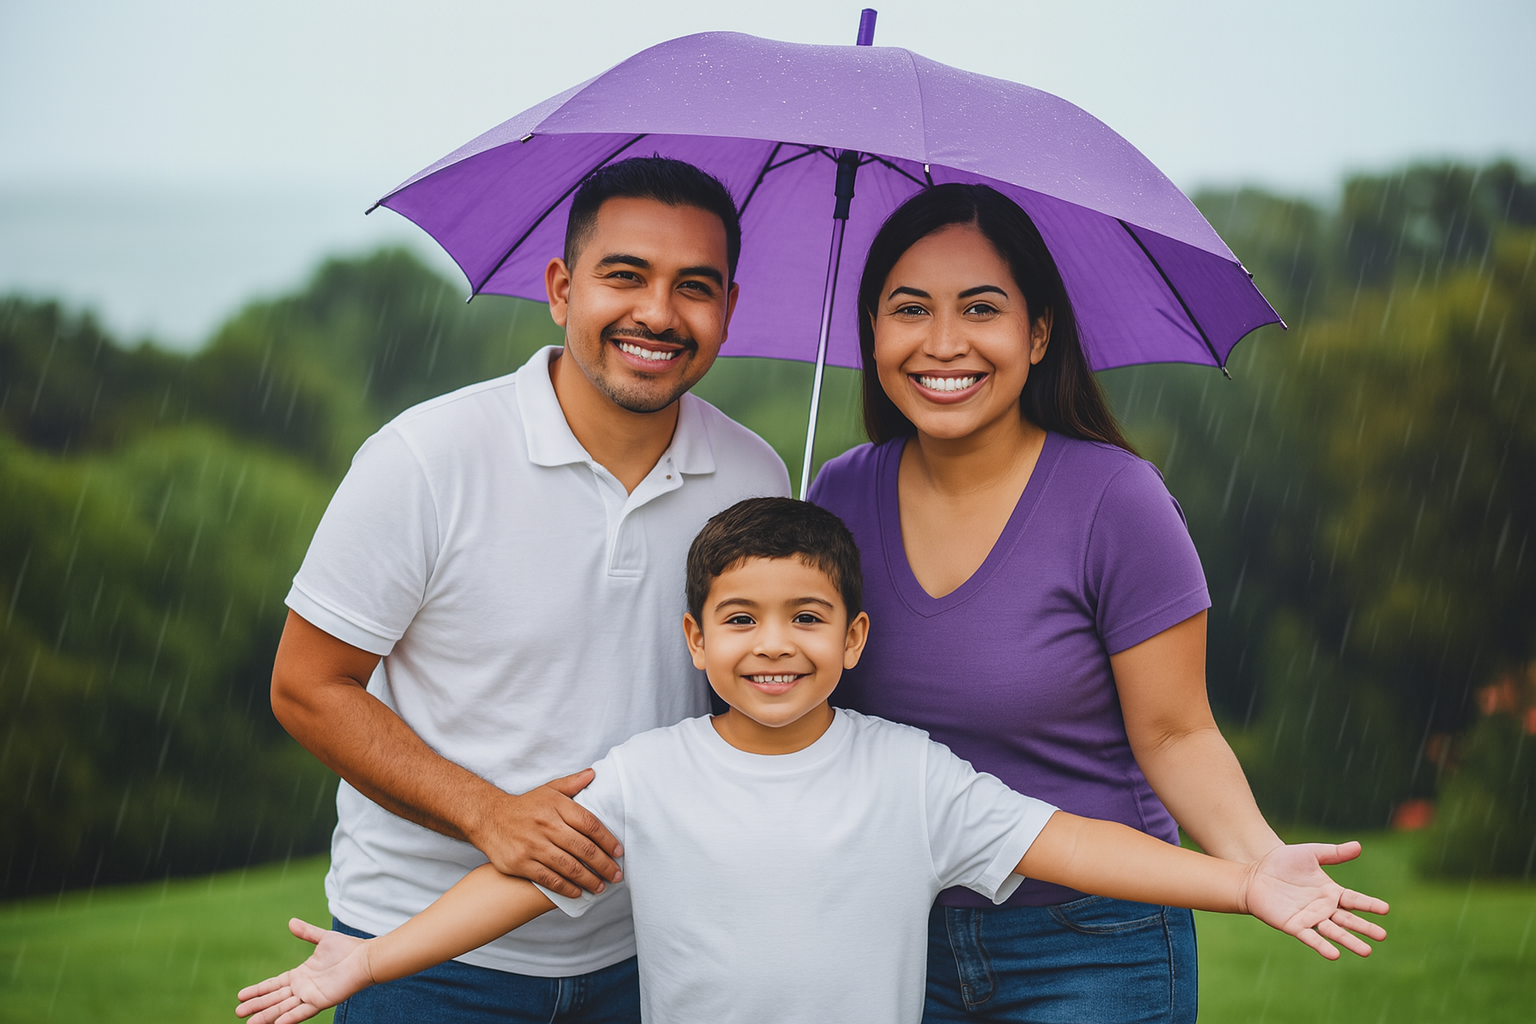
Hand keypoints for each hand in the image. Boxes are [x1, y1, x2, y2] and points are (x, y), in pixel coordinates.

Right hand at [235, 919, 373, 1023]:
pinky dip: (288, 1018)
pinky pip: (301, 1012)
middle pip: (274, 999)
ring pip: (283, 1008)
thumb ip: (306, 933)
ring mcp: (310, 996)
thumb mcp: (323, 939)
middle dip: (256, 1005)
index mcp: (301, 974)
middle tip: (238, 1013)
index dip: (258, 990)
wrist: (365, 957)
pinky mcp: (320, 1001)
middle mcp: (303, 987)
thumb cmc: (348, 949)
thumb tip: (291, 922)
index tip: (241, 995)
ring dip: (266, 1016)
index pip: (273, 984)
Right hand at [471, 769, 622, 897]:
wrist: (488, 818)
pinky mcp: (521, 863)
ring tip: (601, 886)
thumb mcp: (548, 789)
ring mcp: (533, 845)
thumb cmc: (525, 806)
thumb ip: (572, 783)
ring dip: (589, 879)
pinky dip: (566, 888)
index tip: (619, 852)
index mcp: (556, 806)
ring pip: (568, 866)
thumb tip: (594, 774)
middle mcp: (546, 825)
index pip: (589, 824)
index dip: (607, 840)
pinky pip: (549, 879)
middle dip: (603, 864)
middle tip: (616, 875)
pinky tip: (578, 893)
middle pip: (583, 847)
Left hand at [1241, 841, 1389, 958]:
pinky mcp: (1294, 926)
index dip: (1369, 904)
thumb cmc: (1282, 862)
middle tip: (1382, 936)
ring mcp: (1310, 918)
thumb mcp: (1310, 853)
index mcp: (1330, 892)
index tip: (1386, 909)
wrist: (1255, 874)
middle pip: (1348, 919)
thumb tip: (1358, 846)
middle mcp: (1323, 908)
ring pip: (1334, 932)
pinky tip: (1334, 954)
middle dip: (1365, 928)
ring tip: (1367, 951)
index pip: (1354, 900)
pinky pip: (1311, 937)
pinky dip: (1322, 945)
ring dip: (1349, 941)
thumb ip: (1333, 853)